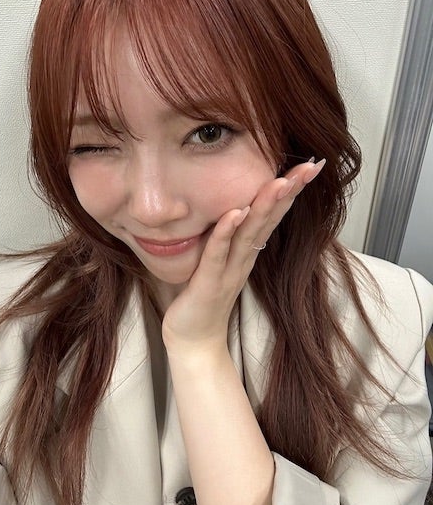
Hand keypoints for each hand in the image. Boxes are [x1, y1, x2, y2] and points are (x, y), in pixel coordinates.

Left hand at [161, 159, 325, 353]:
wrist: (193, 339)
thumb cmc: (203, 295)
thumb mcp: (219, 258)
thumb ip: (228, 234)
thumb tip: (233, 203)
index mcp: (247, 250)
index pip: (273, 214)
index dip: (290, 189)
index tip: (310, 165)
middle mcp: (244, 258)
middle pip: (270, 219)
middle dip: (289, 190)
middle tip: (310, 166)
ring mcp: (229, 271)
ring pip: (250, 233)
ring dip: (265, 207)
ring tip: (280, 181)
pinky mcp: (209, 283)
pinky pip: (219, 253)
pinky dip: (227, 232)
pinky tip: (236, 212)